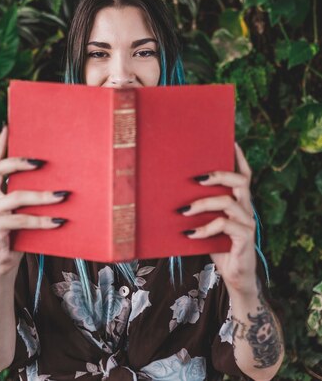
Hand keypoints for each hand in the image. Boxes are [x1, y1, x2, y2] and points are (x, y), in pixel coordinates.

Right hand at [0, 125, 67, 277]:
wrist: (4, 261)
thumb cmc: (20, 229)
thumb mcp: (25, 207)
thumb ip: (31, 190)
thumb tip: (63, 172)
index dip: (0, 143)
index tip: (8, 125)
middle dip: (20, 161)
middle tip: (42, 161)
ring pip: (16, 197)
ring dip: (42, 195)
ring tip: (64, 195)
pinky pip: (21, 221)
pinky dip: (42, 220)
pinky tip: (60, 220)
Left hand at [180, 143, 256, 294]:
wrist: (235, 277)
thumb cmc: (218, 247)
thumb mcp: (207, 223)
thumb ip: (199, 209)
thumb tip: (169, 192)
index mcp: (239, 201)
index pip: (244, 174)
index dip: (239, 157)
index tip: (231, 140)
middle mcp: (246, 208)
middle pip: (240, 181)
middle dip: (218, 175)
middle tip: (196, 178)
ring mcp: (248, 223)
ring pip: (228, 202)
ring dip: (203, 204)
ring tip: (184, 210)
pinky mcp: (245, 238)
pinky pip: (225, 225)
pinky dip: (205, 228)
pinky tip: (190, 234)